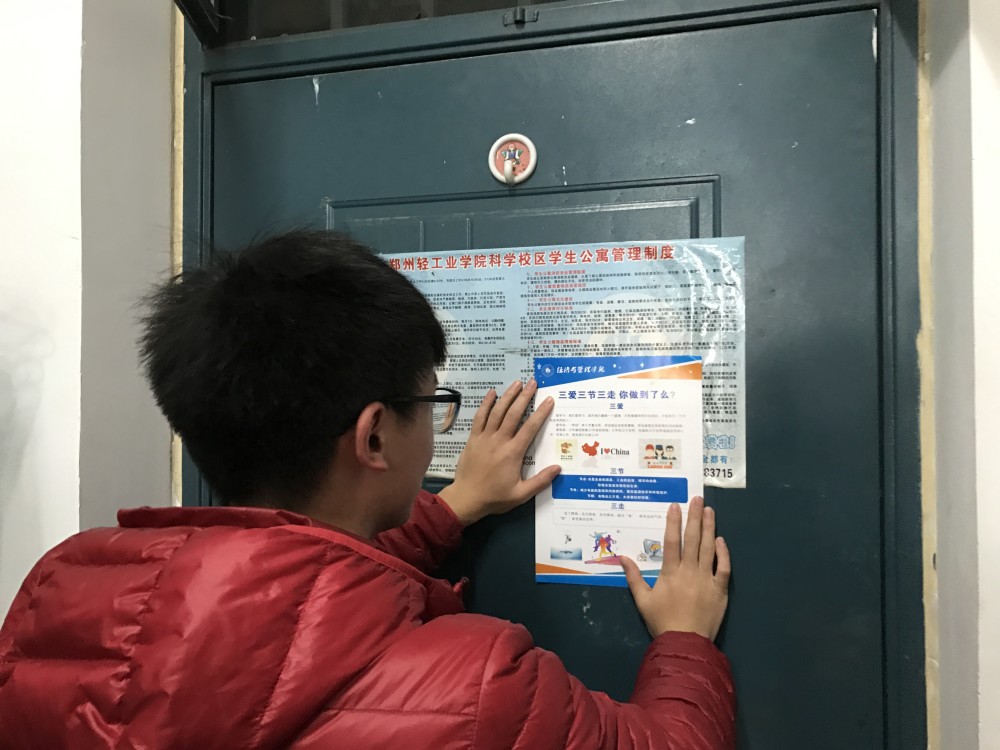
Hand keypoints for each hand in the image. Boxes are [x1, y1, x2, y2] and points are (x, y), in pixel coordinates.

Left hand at [438, 380, 560, 524]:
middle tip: (533, 383)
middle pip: (514, 414)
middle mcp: (499, 441)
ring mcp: (484, 438)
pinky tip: (492, 393)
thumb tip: (558, 468)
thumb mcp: (521, 495)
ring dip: (508, 396)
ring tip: (517, 383)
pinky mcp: (473, 438)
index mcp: (513, 453)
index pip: (530, 428)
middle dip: (524, 397)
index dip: (540, 412)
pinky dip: (486, 404)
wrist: (466, 498)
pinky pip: (479, 417)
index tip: (548, 400)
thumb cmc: (495, 497)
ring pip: (497, 411)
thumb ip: (540, 481)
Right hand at [619, 497, 730, 639]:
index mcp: (670, 572)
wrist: (685, 643)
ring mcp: (706, 579)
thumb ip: (633, 578)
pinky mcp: (720, 589)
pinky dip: (723, 553)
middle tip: (697, 499)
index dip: (673, 522)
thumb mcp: (642, 600)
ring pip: (709, 548)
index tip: (675, 506)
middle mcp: (689, 571)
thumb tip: (623, 558)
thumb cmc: (662, 621)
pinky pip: (723, 567)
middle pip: (693, 539)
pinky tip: (720, 540)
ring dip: (709, 528)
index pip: (672, 541)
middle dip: (694, 517)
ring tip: (710, 511)